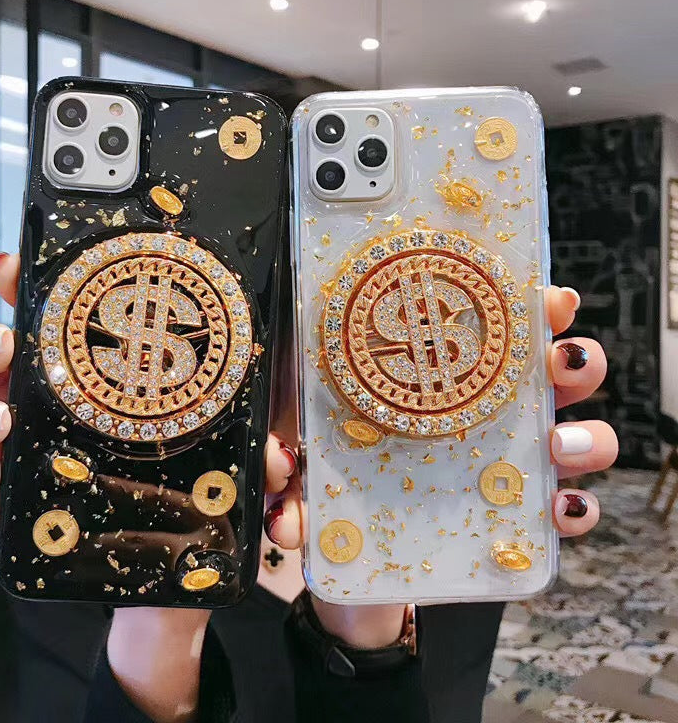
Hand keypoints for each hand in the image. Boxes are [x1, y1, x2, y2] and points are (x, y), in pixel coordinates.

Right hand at [0, 252, 297, 722]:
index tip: (16, 269)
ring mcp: (36, 454)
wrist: (187, 576)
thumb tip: (276, 458)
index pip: (59, 318)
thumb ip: (260, 453)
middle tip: (2, 347)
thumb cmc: (212, 497)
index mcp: (108, 375)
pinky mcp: (23, 507)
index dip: (30, 285)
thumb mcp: (243, 461)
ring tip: (0, 422)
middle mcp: (61, 405)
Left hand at [264, 285, 617, 648]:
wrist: (345, 567)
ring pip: (578, 440)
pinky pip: (564, 515)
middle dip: (572, 362)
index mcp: (437, 380)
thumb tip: (281, 461)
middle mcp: (482, 416)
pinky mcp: (511, 524)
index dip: (531, 307)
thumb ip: (283, 447)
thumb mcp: (301, 449)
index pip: (494, 330)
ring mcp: (503, 468)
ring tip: (557, 445)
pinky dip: (576, 510)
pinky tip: (562, 509)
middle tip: (557, 364)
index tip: (545, 298)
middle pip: (554, 376)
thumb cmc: (329, 483)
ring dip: (584, 436)